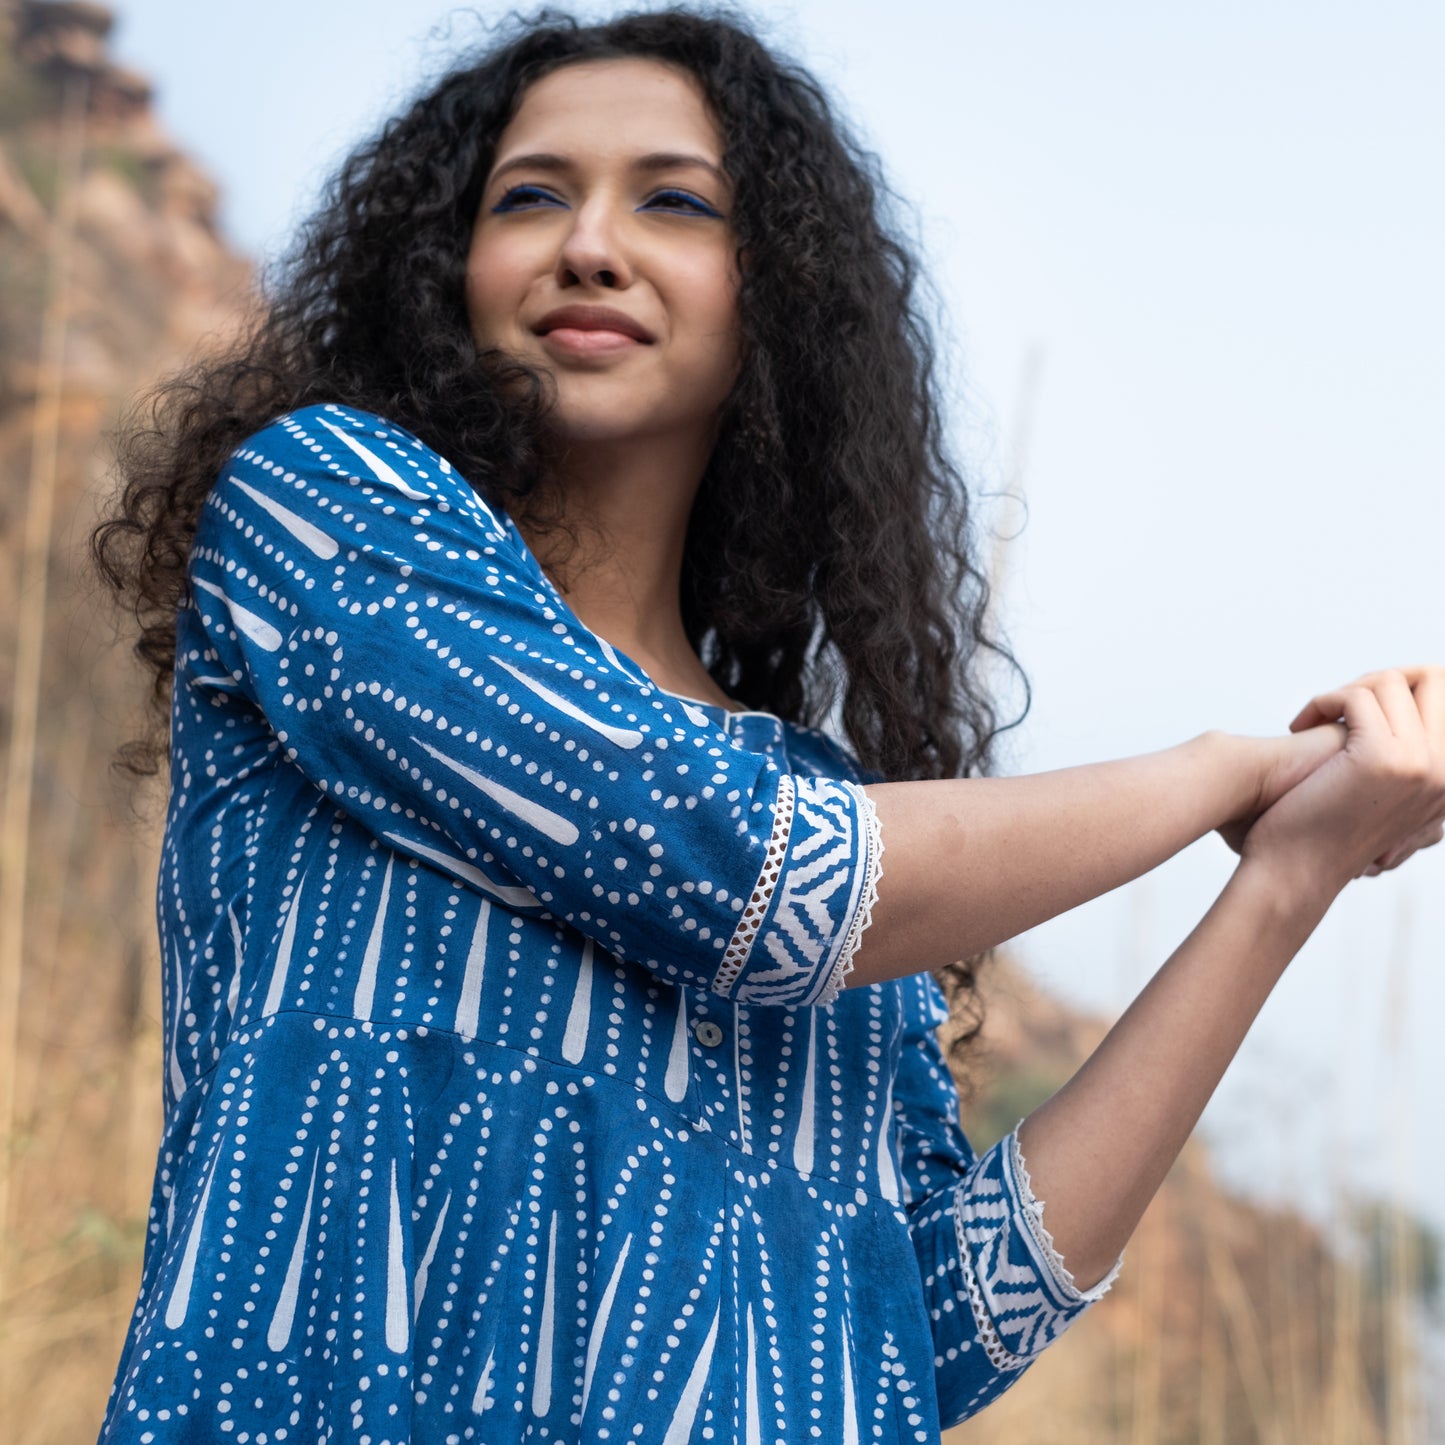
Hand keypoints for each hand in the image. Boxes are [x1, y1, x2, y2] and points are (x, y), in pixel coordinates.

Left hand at [1240, 666, 1444, 892]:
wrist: (1295, 870)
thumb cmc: (1325, 827)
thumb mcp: (1383, 790)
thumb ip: (1405, 755)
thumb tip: (1401, 700)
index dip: (1402, 686)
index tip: (1358, 706)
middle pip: (1434, 676)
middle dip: (1378, 680)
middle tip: (1338, 707)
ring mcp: (1422, 763)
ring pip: (1392, 681)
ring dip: (1345, 691)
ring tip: (1315, 719)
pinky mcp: (1383, 758)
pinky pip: (1357, 696)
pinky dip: (1322, 702)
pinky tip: (1299, 726)